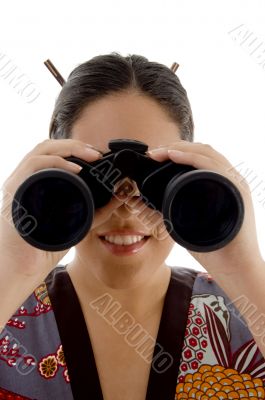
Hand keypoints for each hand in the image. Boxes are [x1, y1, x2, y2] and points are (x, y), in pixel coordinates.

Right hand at [0, 138, 123, 277]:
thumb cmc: (41, 248)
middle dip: (76, 146)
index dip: (76, 150)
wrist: (20, 267)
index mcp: (37, 184)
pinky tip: (76, 169)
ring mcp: (19, 182)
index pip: (54, 155)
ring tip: (90, 156)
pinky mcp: (15, 190)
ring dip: (69, 148)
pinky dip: (57, 162)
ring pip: (41, 150)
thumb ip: (97, 211)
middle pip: (49, 147)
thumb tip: (120, 196)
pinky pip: (35, 165)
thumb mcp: (77, 225)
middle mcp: (26, 179)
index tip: (98, 156)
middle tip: (97, 153)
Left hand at [147, 140, 263, 277]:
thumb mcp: (192, 225)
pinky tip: (175, 155)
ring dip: (181, 148)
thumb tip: (156, 204)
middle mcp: (230, 181)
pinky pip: (214, 166)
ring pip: (208, 154)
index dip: (177, 152)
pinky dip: (193, 157)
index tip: (156, 156)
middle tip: (154, 153)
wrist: (238, 269)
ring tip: (160, 151)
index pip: (200, 158)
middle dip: (175, 147)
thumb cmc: (216, 251)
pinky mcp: (237, 190)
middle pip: (203, 152)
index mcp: (221, 186)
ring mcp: (235, 184)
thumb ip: (179, 212)